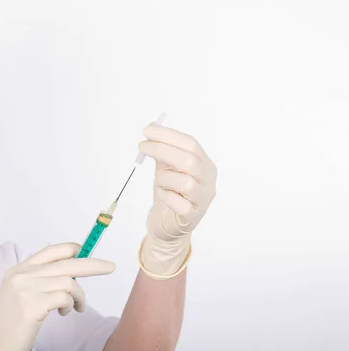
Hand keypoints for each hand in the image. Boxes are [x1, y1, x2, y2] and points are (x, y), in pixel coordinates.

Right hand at [0, 243, 114, 350]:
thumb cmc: (9, 325)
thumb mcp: (20, 294)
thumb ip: (40, 281)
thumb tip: (71, 276)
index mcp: (19, 269)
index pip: (51, 251)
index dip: (71, 249)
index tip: (85, 251)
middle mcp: (22, 274)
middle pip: (66, 262)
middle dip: (92, 264)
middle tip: (110, 267)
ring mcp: (26, 289)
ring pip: (68, 281)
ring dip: (79, 296)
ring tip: (76, 308)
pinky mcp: (32, 305)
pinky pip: (64, 297)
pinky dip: (70, 304)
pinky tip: (65, 313)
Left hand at [137, 123, 216, 277]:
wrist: (169, 224)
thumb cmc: (170, 192)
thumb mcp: (166, 168)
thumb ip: (162, 149)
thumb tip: (152, 126)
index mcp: (204, 164)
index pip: (191, 144)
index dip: (168, 135)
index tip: (147, 130)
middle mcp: (208, 181)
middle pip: (189, 160)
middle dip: (162, 150)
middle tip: (142, 146)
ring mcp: (203, 199)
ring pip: (185, 182)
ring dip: (164, 178)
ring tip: (158, 182)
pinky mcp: (192, 217)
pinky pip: (179, 204)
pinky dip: (166, 196)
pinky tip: (163, 196)